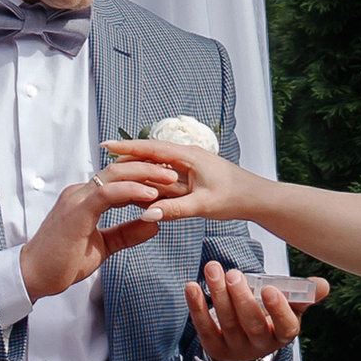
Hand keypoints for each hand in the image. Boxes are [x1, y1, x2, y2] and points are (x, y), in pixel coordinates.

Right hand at [19, 171, 166, 301]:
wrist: (33, 276)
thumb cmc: (62, 262)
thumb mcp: (103, 246)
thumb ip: (127, 233)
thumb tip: (153, 223)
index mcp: (85, 199)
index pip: (118, 178)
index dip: (144, 176)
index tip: (168, 181)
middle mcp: (80, 193)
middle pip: (119, 168)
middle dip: (149, 168)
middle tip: (174, 173)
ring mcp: (76, 199)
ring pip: (115, 175)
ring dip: (144, 175)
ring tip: (168, 179)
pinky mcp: (75, 211)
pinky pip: (107, 193)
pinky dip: (130, 191)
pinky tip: (149, 196)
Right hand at [102, 135, 253, 221]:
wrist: (257, 198)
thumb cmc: (234, 198)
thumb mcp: (203, 205)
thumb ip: (174, 209)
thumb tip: (147, 214)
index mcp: (188, 157)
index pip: (151, 149)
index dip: (127, 147)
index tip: (106, 146)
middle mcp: (187, 156)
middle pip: (151, 154)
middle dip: (128, 156)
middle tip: (103, 160)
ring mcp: (189, 166)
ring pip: (158, 165)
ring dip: (139, 168)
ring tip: (115, 172)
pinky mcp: (192, 176)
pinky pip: (166, 176)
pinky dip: (152, 179)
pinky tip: (141, 186)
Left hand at [186, 255, 324, 360]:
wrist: (246, 341)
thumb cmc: (270, 315)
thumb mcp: (289, 306)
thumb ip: (304, 294)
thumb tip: (323, 285)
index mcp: (283, 333)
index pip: (285, 326)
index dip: (278, 309)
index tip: (269, 289)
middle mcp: (261, 345)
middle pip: (252, 324)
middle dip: (242, 298)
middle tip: (233, 273)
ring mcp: (236, 348)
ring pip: (227, 322)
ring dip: (218, 294)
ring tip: (212, 269)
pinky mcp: (215, 347)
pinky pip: (204, 327)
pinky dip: (197, 306)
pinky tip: (192, 287)